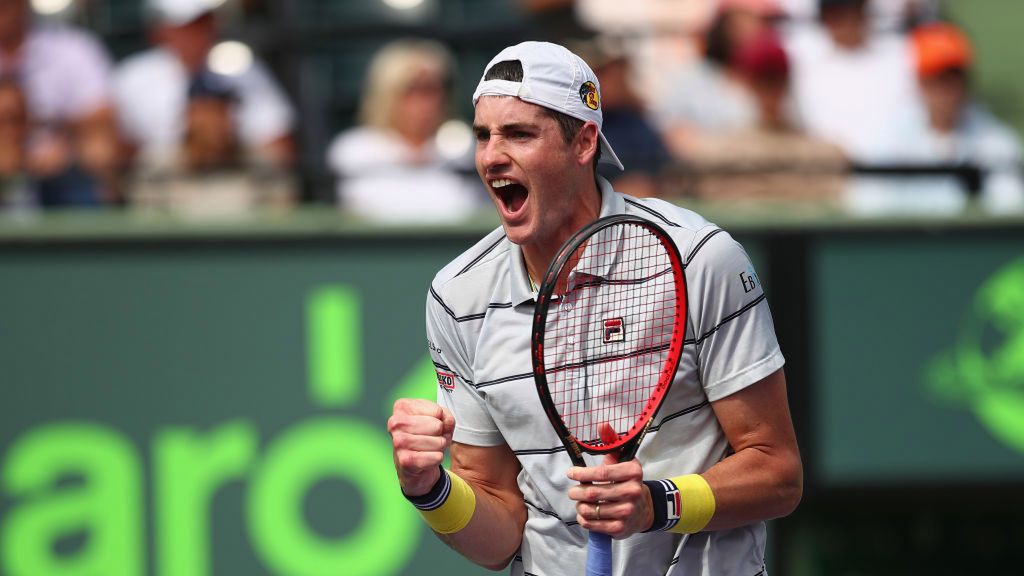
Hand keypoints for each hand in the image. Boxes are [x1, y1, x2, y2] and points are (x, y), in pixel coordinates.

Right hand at [388, 398, 454, 495]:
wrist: (413, 464)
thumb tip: (447, 423)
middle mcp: (395, 423)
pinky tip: (427, 459)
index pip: (438, 411)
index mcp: (402, 407)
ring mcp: (398, 442)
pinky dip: (437, 459)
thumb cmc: (425, 436)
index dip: (441, 420)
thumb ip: (446, 416)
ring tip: (430, 448)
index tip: (431, 425)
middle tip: (432, 438)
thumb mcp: (438, 419)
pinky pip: (436, 457)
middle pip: (437, 426)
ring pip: (438, 442)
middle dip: (441, 434)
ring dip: (440, 447)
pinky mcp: (404, 460)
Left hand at [566, 425, 653, 539]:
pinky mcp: (620, 528)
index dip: (582, 473)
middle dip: (576, 492)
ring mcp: (627, 511)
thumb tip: (603, 424)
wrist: (644, 509)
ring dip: (579, 506)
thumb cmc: (626, 481)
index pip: (602, 473)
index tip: (570, 473)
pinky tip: (585, 513)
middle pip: (593, 493)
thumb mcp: (622, 459)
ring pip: (590, 510)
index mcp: (633, 472)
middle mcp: (632, 492)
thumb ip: (611, 441)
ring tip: (580, 502)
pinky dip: (583, 519)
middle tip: (573, 491)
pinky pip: (592, 524)